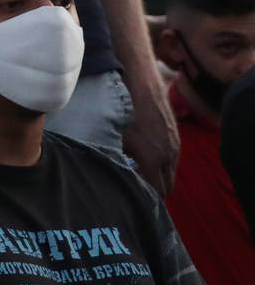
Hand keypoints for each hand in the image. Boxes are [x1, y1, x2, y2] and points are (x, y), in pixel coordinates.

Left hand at [123, 78, 179, 194]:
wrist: (140, 82)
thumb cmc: (122, 110)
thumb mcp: (113, 137)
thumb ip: (114, 159)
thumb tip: (108, 175)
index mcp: (153, 160)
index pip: (156, 193)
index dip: (145, 200)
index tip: (133, 203)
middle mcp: (169, 156)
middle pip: (167, 187)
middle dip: (154, 193)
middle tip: (136, 193)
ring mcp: (175, 145)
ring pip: (171, 173)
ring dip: (159, 177)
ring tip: (140, 177)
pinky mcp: (176, 136)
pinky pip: (172, 159)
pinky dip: (163, 164)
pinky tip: (147, 158)